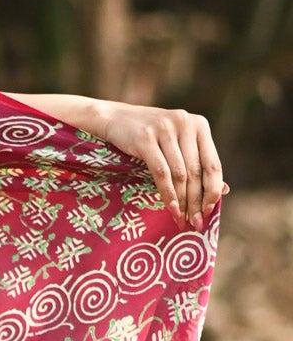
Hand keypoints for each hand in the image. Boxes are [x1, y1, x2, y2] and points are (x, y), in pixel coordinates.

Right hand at [85, 100, 224, 229]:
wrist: (116, 118)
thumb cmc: (151, 135)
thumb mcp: (178, 144)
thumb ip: (198, 162)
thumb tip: (224, 190)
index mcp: (200, 125)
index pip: (212, 163)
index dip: (213, 190)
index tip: (210, 211)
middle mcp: (185, 124)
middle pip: (196, 171)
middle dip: (197, 201)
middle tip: (195, 222)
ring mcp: (165, 129)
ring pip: (179, 174)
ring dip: (183, 201)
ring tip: (182, 219)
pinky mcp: (145, 138)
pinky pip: (161, 172)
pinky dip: (167, 193)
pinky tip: (171, 208)